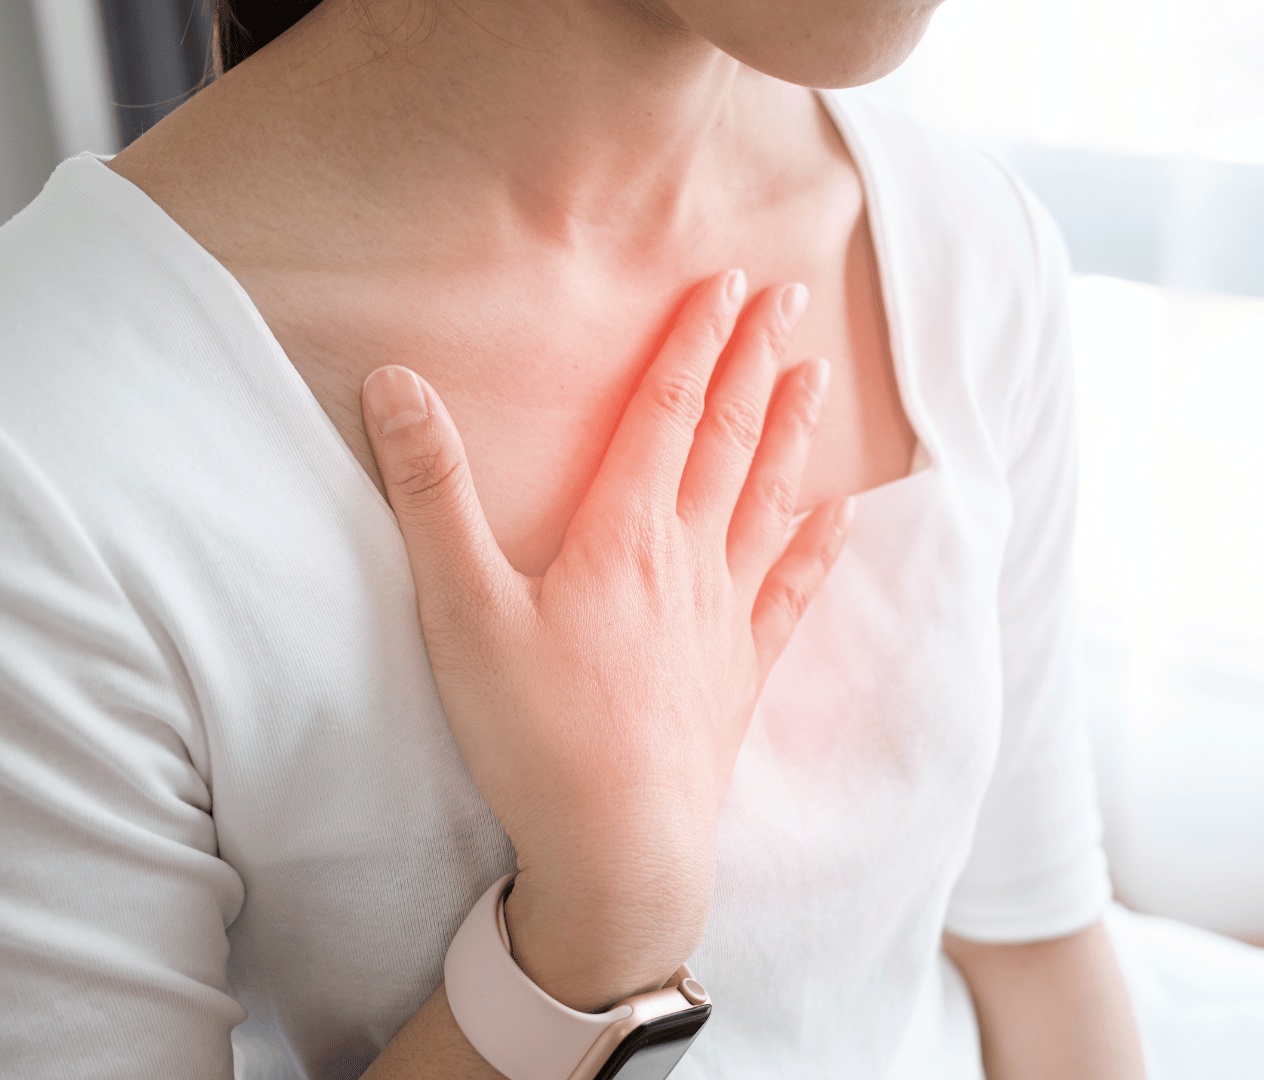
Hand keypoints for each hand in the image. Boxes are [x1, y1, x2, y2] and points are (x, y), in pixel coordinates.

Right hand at [359, 270, 852, 1010]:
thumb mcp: (462, 609)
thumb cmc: (535, 732)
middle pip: (731, 438)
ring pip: (770, 500)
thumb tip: (396, 383)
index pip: (668, 410)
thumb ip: (433, 493)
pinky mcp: (743, 671)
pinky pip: (793, 592)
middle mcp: (690, 559)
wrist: (621, 845)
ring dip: (794, 432)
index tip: (728, 281)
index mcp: (624, 532)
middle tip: (791, 296)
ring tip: (819, 375)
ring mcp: (726, 616)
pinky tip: (841, 516)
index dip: (695, 340)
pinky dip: (819, 547)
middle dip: (757, 360)